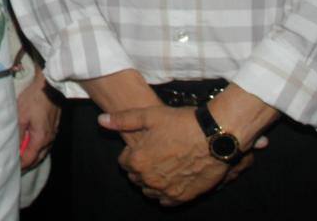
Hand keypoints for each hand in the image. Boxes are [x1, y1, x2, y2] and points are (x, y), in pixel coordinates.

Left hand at [17, 69, 59, 169]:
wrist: (48, 86)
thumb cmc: (34, 99)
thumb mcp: (21, 116)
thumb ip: (18, 134)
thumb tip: (14, 148)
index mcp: (41, 138)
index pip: (29, 159)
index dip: (20, 165)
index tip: (11, 168)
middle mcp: (49, 139)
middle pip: (37, 158)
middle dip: (26, 164)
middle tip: (15, 167)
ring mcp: (53, 133)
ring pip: (42, 152)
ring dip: (32, 156)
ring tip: (21, 157)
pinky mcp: (54, 128)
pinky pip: (46, 144)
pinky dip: (37, 148)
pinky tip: (30, 145)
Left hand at [98, 105, 227, 205]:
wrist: (215, 136)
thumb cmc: (181, 123)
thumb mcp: (149, 115)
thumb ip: (122, 120)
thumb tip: (101, 121)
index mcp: (137, 160)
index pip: (123, 162)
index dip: (131, 152)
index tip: (142, 144)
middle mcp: (149, 179)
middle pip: (135, 177)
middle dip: (140, 166)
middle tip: (153, 153)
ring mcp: (166, 190)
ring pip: (149, 190)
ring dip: (151, 180)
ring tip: (163, 165)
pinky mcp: (183, 196)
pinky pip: (166, 201)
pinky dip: (165, 192)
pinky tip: (172, 179)